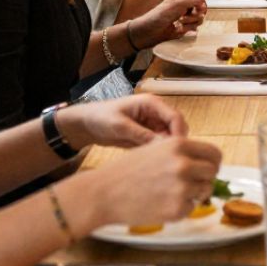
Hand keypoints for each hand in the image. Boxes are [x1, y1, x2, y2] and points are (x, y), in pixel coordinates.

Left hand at [59, 94, 188, 148]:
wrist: (87, 125)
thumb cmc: (101, 118)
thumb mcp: (120, 126)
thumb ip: (142, 135)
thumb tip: (163, 146)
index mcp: (152, 103)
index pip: (175, 117)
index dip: (179, 133)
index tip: (175, 151)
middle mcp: (156, 113)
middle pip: (176, 128)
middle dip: (175, 143)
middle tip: (167, 160)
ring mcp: (153, 125)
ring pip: (169, 138)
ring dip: (166, 149)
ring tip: (157, 162)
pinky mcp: (147, 136)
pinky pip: (159, 145)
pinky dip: (157, 153)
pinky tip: (150, 161)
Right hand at [95, 137, 223, 225]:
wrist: (104, 193)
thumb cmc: (126, 171)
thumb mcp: (155, 149)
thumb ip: (180, 152)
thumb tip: (203, 161)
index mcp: (179, 145)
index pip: (214, 153)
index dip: (212, 162)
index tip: (209, 168)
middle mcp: (183, 164)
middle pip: (213, 172)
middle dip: (205, 178)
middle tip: (191, 184)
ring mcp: (182, 188)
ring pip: (205, 191)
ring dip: (193, 194)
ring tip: (170, 193)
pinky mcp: (177, 209)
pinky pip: (191, 208)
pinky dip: (180, 208)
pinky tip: (161, 203)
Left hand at [130, 0, 207, 46]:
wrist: (149, 32)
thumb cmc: (157, 16)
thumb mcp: (176, 3)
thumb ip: (192, 0)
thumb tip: (203, 1)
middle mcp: (186, 3)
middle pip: (202, 3)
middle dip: (198, 10)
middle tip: (190, 12)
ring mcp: (186, 15)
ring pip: (200, 16)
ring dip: (191, 20)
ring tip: (180, 21)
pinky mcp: (186, 26)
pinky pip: (195, 26)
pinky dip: (188, 28)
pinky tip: (179, 28)